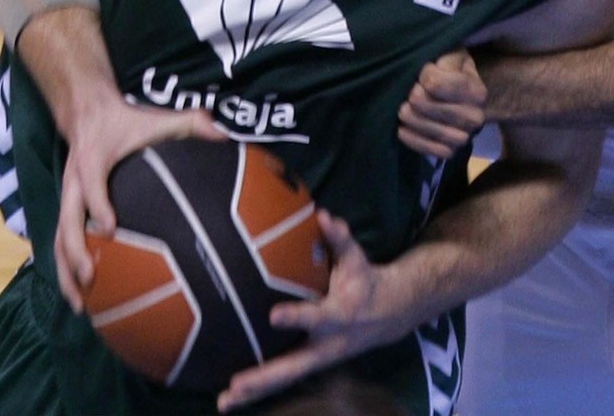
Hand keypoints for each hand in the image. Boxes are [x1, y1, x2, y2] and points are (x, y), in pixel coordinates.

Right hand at [52, 97, 224, 312]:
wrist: (87, 113)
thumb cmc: (126, 121)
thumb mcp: (156, 118)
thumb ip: (190, 123)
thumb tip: (224, 137)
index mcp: (94, 159)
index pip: (92, 182)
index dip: (98, 204)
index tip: (110, 228)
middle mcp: (74, 181)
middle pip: (66, 219)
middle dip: (75, 251)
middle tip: (90, 278)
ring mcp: (67, 197)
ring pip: (58, 238)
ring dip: (65, 272)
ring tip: (80, 305)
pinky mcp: (66, 209)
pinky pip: (60, 243)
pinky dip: (66, 271)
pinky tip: (81, 298)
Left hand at [218, 212, 410, 412]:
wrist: (389, 314)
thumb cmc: (364, 281)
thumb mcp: (357, 258)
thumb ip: (340, 239)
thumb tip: (324, 215)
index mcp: (338, 315)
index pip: (317, 317)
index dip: (297, 317)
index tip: (273, 316)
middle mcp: (327, 344)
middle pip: (295, 365)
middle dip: (266, 376)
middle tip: (237, 384)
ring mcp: (318, 359)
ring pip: (286, 379)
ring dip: (256, 391)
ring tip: (224, 402)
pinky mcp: (310, 364)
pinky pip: (283, 379)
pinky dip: (258, 390)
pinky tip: (231, 398)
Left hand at [396, 49, 486, 157]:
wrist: (457, 93)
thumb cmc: (450, 70)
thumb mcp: (452, 54)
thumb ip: (444, 59)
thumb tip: (432, 71)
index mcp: (477, 91)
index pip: (434, 83)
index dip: (423, 75)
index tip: (423, 71)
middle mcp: (475, 117)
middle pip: (426, 105)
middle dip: (412, 94)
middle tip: (410, 89)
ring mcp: (464, 137)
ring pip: (426, 127)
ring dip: (408, 116)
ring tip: (402, 106)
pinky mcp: (451, 152)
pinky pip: (428, 149)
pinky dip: (411, 139)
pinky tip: (402, 128)